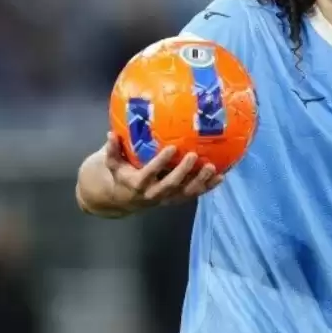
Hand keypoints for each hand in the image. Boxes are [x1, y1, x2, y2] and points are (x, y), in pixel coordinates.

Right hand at [104, 132, 222, 206]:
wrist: (124, 199)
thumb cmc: (121, 174)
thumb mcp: (112, 163)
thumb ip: (112, 149)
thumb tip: (111, 133)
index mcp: (138, 183)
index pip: (150, 173)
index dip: (161, 162)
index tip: (172, 148)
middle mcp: (153, 193)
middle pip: (171, 185)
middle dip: (184, 171)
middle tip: (194, 155)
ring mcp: (167, 198)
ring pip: (186, 192)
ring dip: (200, 181)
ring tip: (212, 168)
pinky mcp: (176, 199)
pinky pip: (194, 194)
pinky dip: (207, 187)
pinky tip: (221, 177)